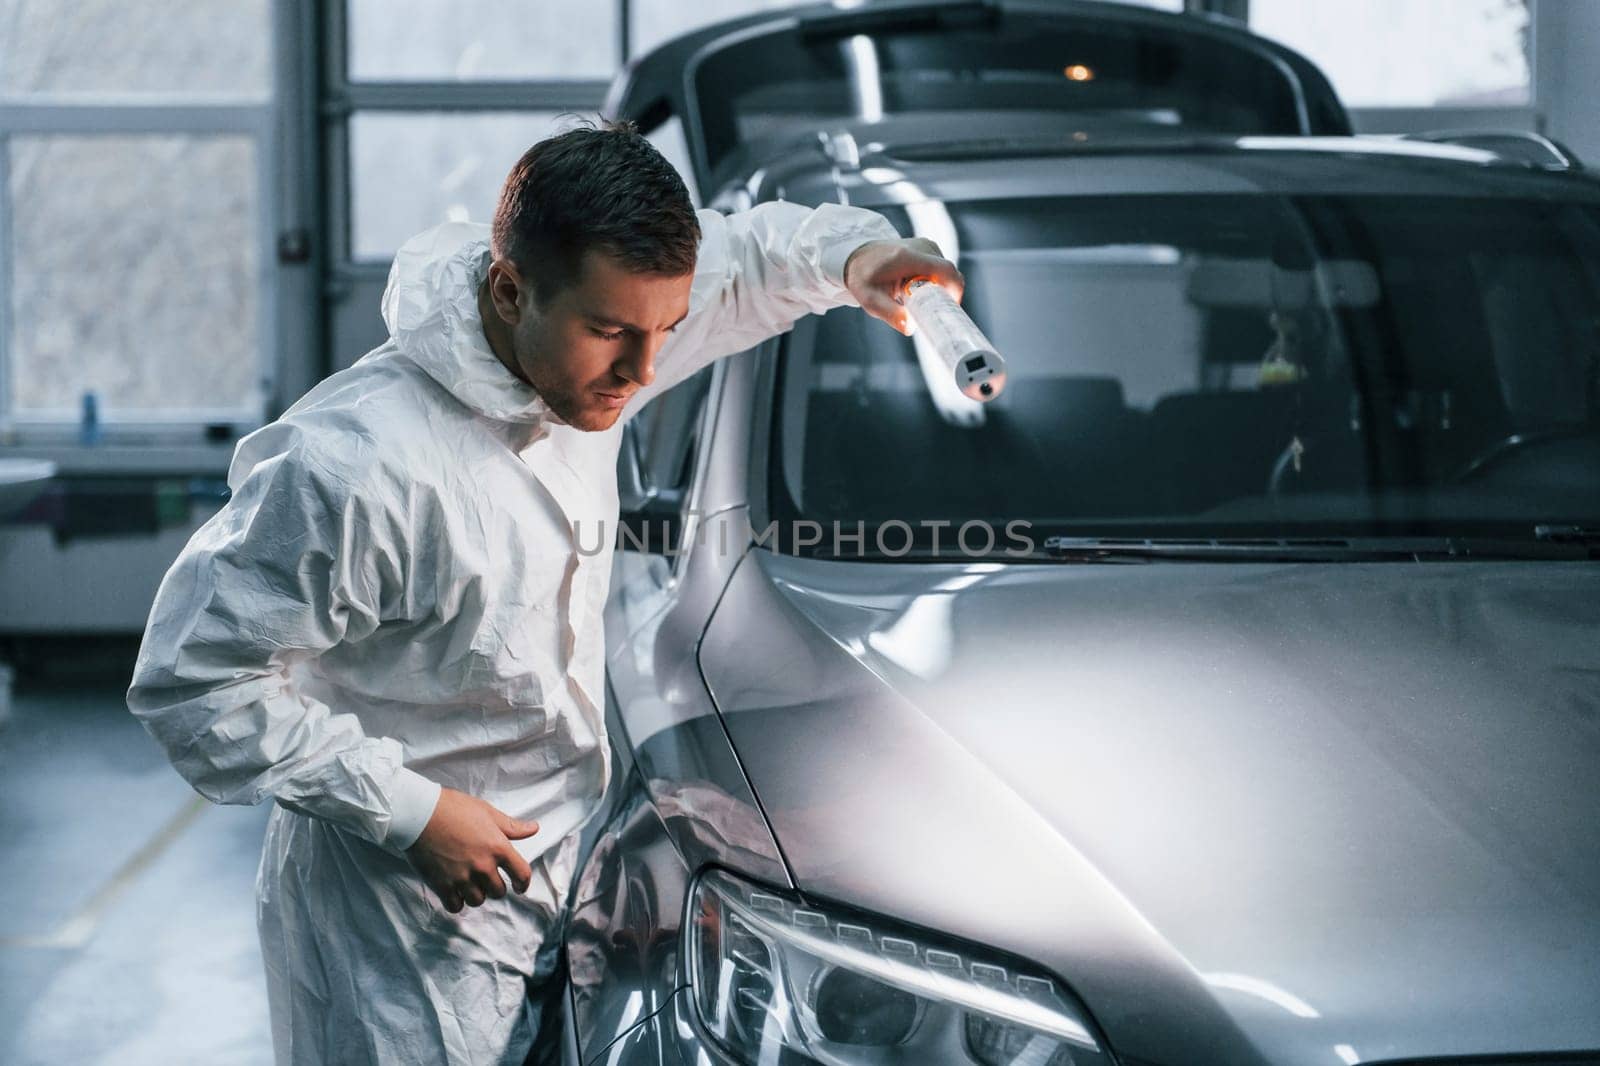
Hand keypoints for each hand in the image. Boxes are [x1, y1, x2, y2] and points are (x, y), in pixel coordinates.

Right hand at [405, 787, 538, 912]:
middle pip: (499, 892)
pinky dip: (456, 901)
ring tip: (469, 884)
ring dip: (476, 894)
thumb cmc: (454, 808)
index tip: (520, 887)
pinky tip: (454, 892)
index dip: (524, 884)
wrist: (420, 813)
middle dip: (495, 887)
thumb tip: (533, 829)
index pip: (521, 874)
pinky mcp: (442, 884)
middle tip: (487, 879)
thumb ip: (511, 826)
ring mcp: (462, 877)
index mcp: (498, 847)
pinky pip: (456, 906)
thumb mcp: (487, 812)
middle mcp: (483, 866)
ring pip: (478, 900)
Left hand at [842, 237, 964, 334]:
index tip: (948, 309)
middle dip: (945, 294)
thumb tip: (909, 327)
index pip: (946, 271)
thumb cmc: (865, 279)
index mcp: (908, 257)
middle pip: (949, 274)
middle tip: (929, 310)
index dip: (955, 291)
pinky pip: (942, 269)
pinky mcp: (930, 247)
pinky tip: (920, 289)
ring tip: (918, 298)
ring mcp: (927, 245)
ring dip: (940, 288)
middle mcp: (922, 246)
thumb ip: (890, 314)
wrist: (860, 257)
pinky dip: (937, 281)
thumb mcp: (870, 300)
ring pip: (947, 273)